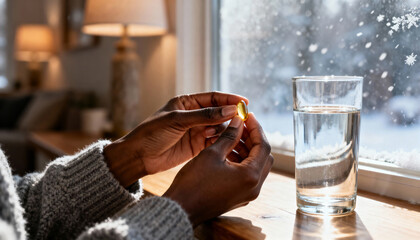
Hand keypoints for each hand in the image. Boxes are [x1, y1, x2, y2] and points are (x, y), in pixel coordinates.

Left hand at [104, 92, 247, 186]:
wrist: (138, 156)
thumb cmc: (152, 133)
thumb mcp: (178, 120)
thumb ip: (205, 116)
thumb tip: (230, 110)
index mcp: (187, 102)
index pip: (213, 98)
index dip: (230, 99)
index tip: (245, 103)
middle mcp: (194, 115)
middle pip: (219, 112)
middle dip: (231, 116)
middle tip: (243, 120)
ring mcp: (196, 130)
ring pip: (219, 128)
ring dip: (225, 130)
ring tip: (227, 134)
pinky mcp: (197, 146)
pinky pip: (214, 142)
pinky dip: (221, 142)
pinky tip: (224, 144)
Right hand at [163, 114, 273, 226]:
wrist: (181, 209)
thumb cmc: (193, 182)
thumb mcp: (212, 154)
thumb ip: (229, 136)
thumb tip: (239, 121)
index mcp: (250, 176)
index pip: (263, 146)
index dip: (256, 128)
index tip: (248, 116)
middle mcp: (254, 187)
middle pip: (263, 156)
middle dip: (253, 138)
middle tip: (241, 125)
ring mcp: (247, 194)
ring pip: (255, 166)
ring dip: (247, 149)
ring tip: (233, 135)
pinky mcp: (239, 197)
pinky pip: (247, 175)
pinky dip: (241, 161)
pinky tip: (228, 150)